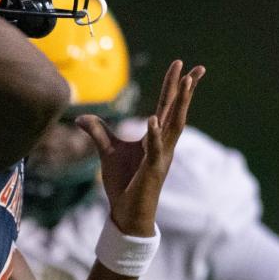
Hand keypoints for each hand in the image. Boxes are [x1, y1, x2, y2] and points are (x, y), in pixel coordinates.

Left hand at [76, 60, 204, 235]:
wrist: (127, 214)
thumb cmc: (123, 184)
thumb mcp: (107, 152)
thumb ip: (98, 132)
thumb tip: (81, 117)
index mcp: (156, 139)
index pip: (166, 107)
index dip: (173, 86)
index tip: (181, 65)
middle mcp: (164, 145)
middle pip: (176, 111)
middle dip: (185, 89)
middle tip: (197, 68)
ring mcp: (161, 157)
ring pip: (174, 125)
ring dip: (180, 104)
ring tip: (186, 83)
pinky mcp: (152, 170)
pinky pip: (155, 149)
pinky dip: (155, 135)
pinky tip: (153, 120)